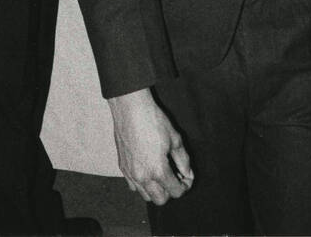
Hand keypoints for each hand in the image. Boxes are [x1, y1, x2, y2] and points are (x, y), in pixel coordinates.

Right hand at [108, 88, 192, 204]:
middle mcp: (142, 177)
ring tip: (163, 174)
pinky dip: (143, 184)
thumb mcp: (175, 138)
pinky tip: (149, 170)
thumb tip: (187, 173)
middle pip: (160, 200)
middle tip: (176, 177)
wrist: (131, 110)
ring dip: (156, 190)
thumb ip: (183, 160)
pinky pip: (134, 186)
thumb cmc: (153, 121)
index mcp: (158, 170)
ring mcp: (130, 174)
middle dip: (171, 192)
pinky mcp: (122, 168)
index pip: (175, 192)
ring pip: (145, 196)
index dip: (185, 186)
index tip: (187, 177)